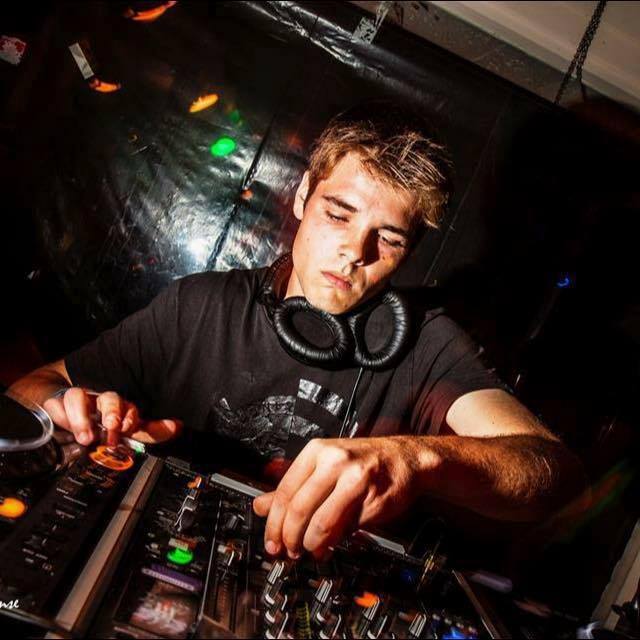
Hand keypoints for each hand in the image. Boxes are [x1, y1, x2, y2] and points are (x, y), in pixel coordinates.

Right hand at [43, 388, 181, 445]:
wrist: (61, 410)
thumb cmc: (97, 422)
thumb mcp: (125, 432)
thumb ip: (150, 432)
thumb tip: (177, 426)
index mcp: (120, 408)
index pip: (131, 409)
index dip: (133, 417)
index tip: (131, 426)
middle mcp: (100, 401)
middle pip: (109, 398)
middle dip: (112, 411)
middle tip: (112, 426)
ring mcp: (77, 401)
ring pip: (78, 397)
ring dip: (81, 417)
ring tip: (86, 436)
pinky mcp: (56, 404)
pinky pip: (55, 404)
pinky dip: (59, 414)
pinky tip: (63, 425)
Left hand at [252, 437, 422, 559]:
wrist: (405, 459)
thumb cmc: (361, 462)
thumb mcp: (323, 466)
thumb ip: (292, 487)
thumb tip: (260, 506)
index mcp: (317, 451)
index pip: (285, 491)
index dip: (274, 523)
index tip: (271, 541)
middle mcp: (335, 461)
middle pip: (299, 508)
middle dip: (290, 538)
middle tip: (289, 551)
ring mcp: (356, 479)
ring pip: (321, 523)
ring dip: (311, 545)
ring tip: (310, 549)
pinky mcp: (374, 499)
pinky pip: (347, 529)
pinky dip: (335, 543)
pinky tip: (331, 544)